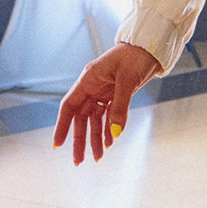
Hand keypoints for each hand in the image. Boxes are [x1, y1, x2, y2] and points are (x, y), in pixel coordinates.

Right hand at [53, 42, 162, 164]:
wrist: (149, 47)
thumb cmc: (135, 56)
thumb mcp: (127, 81)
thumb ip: (119, 107)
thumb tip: (114, 133)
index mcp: (88, 80)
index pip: (69, 106)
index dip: (62, 126)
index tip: (57, 144)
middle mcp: (92, 87)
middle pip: (81, 117)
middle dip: (80, 139)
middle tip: (79, 160)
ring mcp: (103, 91)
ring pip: (94, 119)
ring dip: (95, 138)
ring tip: (97, 157)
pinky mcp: (114, 94)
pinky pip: (107, 115)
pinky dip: (108, 129)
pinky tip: (110, 142)